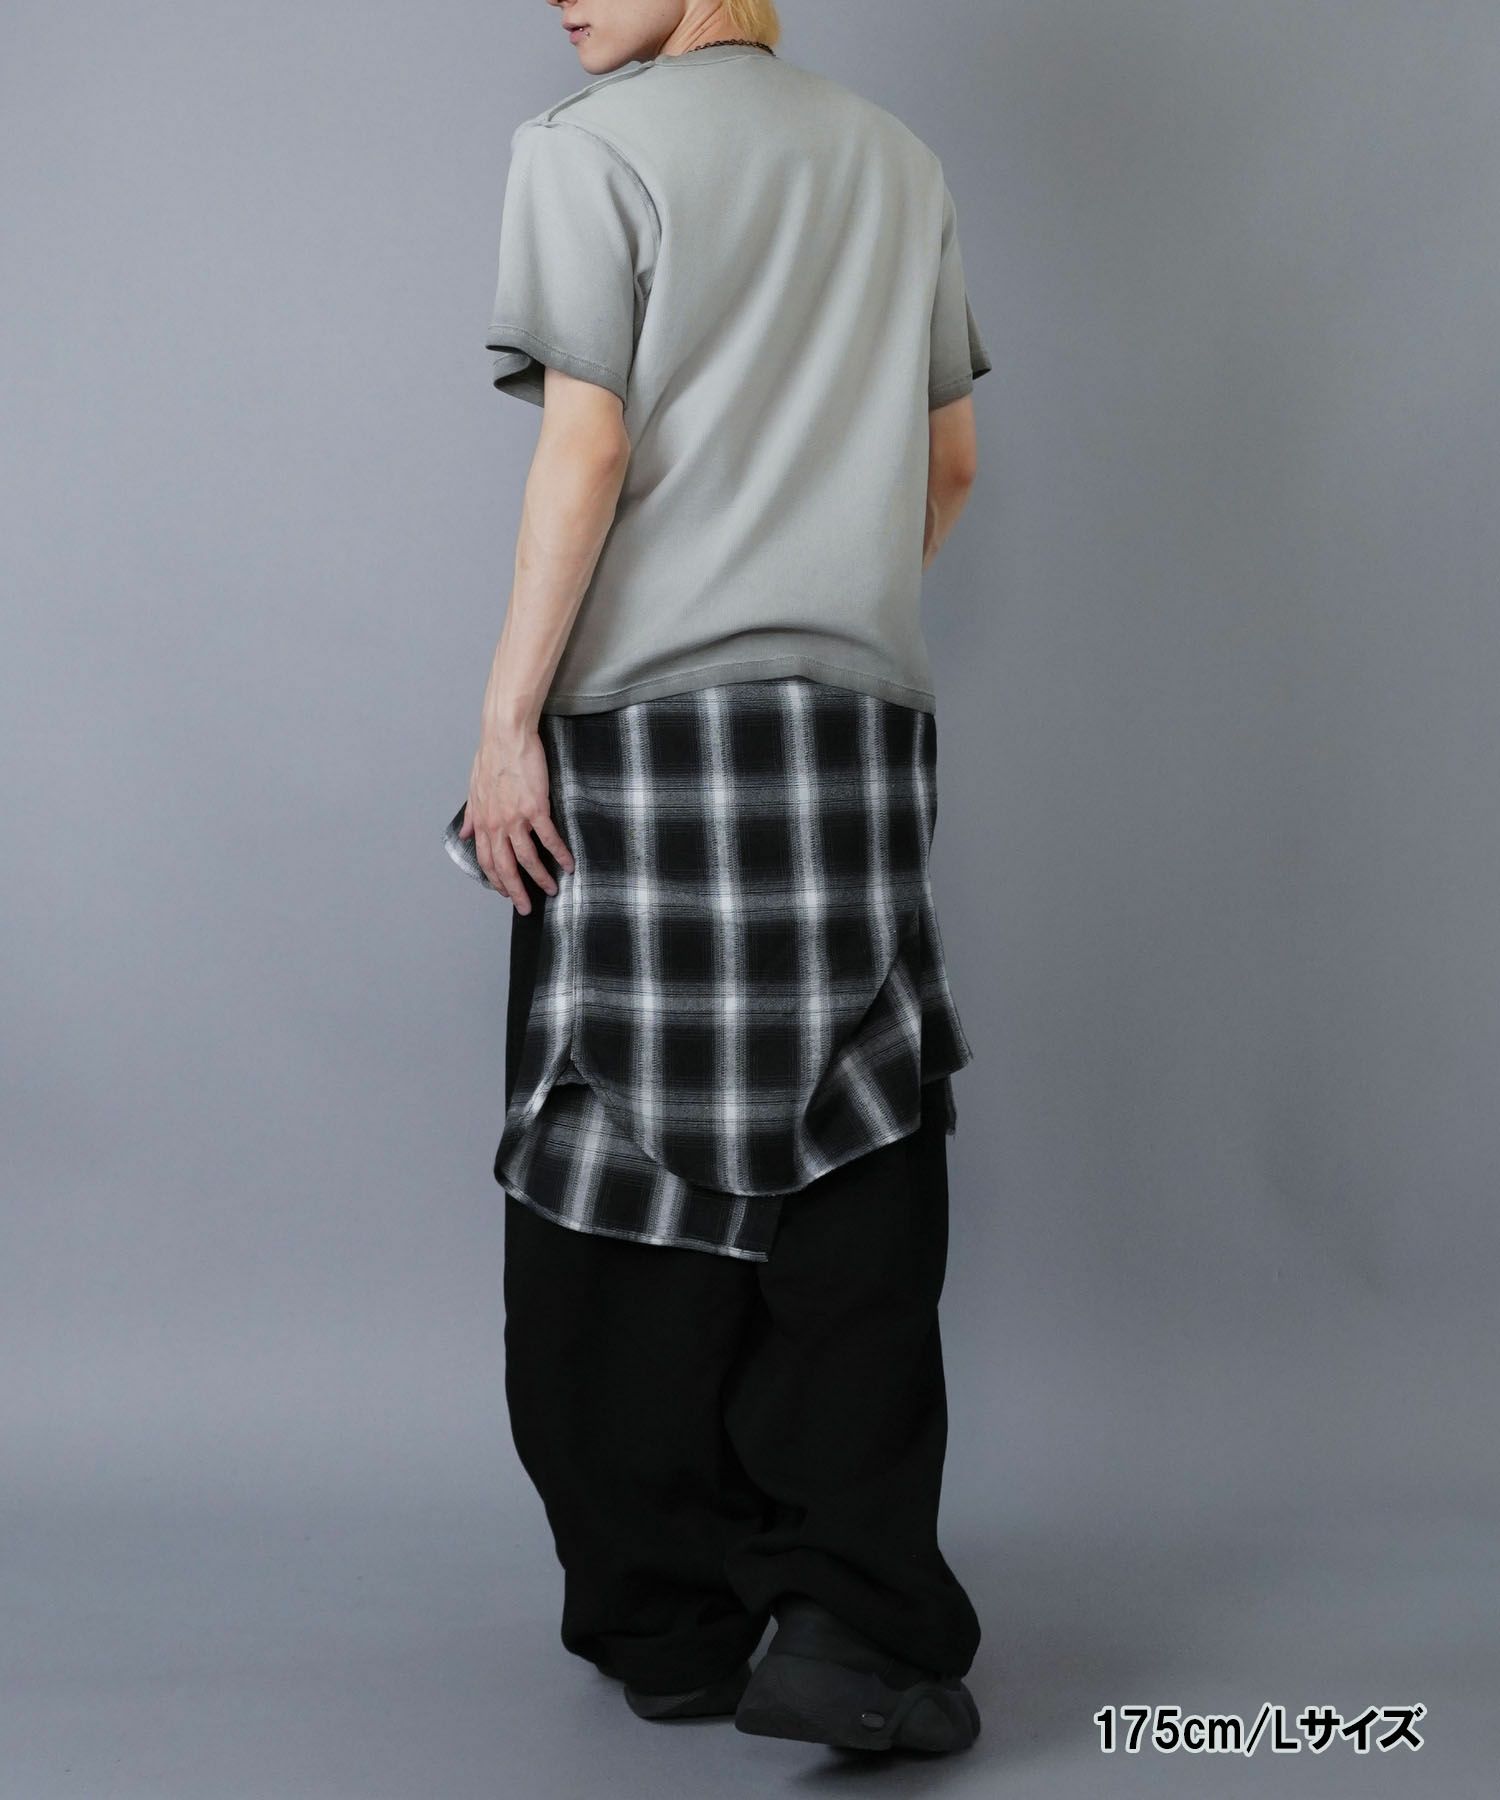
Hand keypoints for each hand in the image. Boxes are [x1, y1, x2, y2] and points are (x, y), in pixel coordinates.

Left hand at [459, 727, 574, 911]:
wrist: (505, 736)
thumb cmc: (491, 756)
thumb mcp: (473, 787)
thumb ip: (471, 814)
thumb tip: (464, 832)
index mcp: (482, 820)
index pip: (487, 859)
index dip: (496, 879)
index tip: (505, 892)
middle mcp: (497, 824)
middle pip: (506, 867)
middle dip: (516, 891)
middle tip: (526, 908)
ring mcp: (516, 818)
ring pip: (528, 858)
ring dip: (540, 878)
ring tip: (551, 890)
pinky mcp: (536, 808)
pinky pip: (549, 838)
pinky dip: (560, 854)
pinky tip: (568, 864)